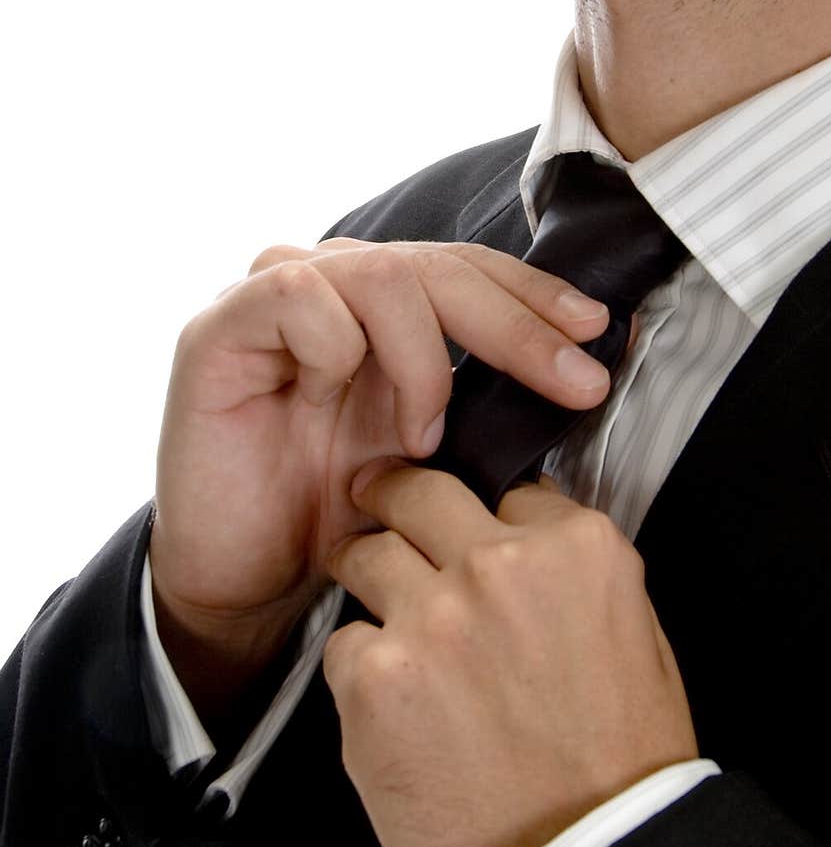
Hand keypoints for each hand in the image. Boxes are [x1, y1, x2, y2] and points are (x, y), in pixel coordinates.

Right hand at [150, 239, 610, 719]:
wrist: (244, 581)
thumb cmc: (336, 517)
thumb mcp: (431, 452)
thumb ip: (481, 397)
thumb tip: (580, 366)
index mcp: (378, 306)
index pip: (467, 267)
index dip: (533, 292)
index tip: (597, 332)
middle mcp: (328, 286)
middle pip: (438, 265)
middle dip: (517, 324)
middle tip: (574, 381)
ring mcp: (269, 299)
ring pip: (380, 273)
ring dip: (423, 358)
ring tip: (425, 438)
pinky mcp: (217, 329)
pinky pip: (296, 295)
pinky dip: (335, 350)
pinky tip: (328, 404)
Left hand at [323, 465, 697, 846]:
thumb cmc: (615, 768)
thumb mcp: (637, 640)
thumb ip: (577, 577)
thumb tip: (533, 543)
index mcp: (578, 552)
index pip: (511, 493)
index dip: (490, 516)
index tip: (475, 529)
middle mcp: (501, 569)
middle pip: (421, 492)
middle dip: (395, 493)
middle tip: (378, 495)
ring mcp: (433, 618)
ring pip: (366, 553)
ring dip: (365, 570)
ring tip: (367, 593)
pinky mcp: (375, 677)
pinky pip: (344, 641)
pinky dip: (360, 666)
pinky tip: (390, 698)